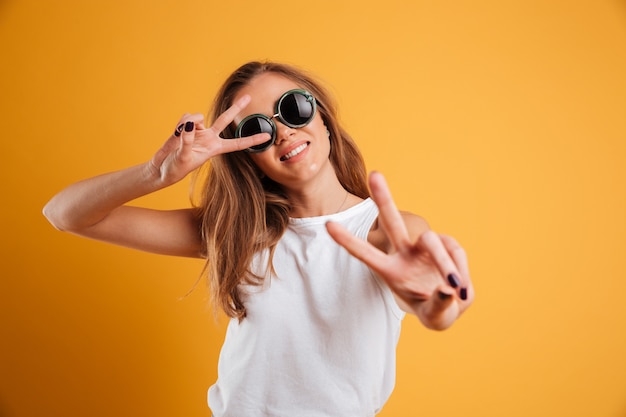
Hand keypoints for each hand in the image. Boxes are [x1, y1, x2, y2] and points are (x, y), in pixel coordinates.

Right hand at [150, 95, 269, 184]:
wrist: (162, 169)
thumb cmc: (175, 169)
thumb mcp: (183, 157)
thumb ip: (187, 140)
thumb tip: (189, 125)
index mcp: (215, 149)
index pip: (237, 144)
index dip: (252, 139)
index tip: (267, 136)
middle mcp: (209, 137)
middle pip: (225, 119)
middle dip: (236, 108)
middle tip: (248, 97)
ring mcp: (198, 131)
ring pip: (197, 117)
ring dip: (189, 124)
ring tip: (180, 136)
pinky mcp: (186, 127)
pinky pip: (186, 118)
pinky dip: (180, 124)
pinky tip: (176, 133)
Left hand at [326, 172, 473, 329]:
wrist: (453, 306)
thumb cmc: (435, 312)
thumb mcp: (435, 318)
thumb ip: (439, 307)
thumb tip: (447, 289)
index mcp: (391, 271)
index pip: (365, 253)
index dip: (347, 240)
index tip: (327, 224)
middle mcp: (404, 253)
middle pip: (392, 222)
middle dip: (385, 198)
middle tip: (375, 174)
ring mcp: (425, 247)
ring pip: (431, 240)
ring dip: (445, 264)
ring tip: (456, 289)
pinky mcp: (447, 245)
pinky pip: (455, 252)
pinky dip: (461, 271)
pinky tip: (462, 290)